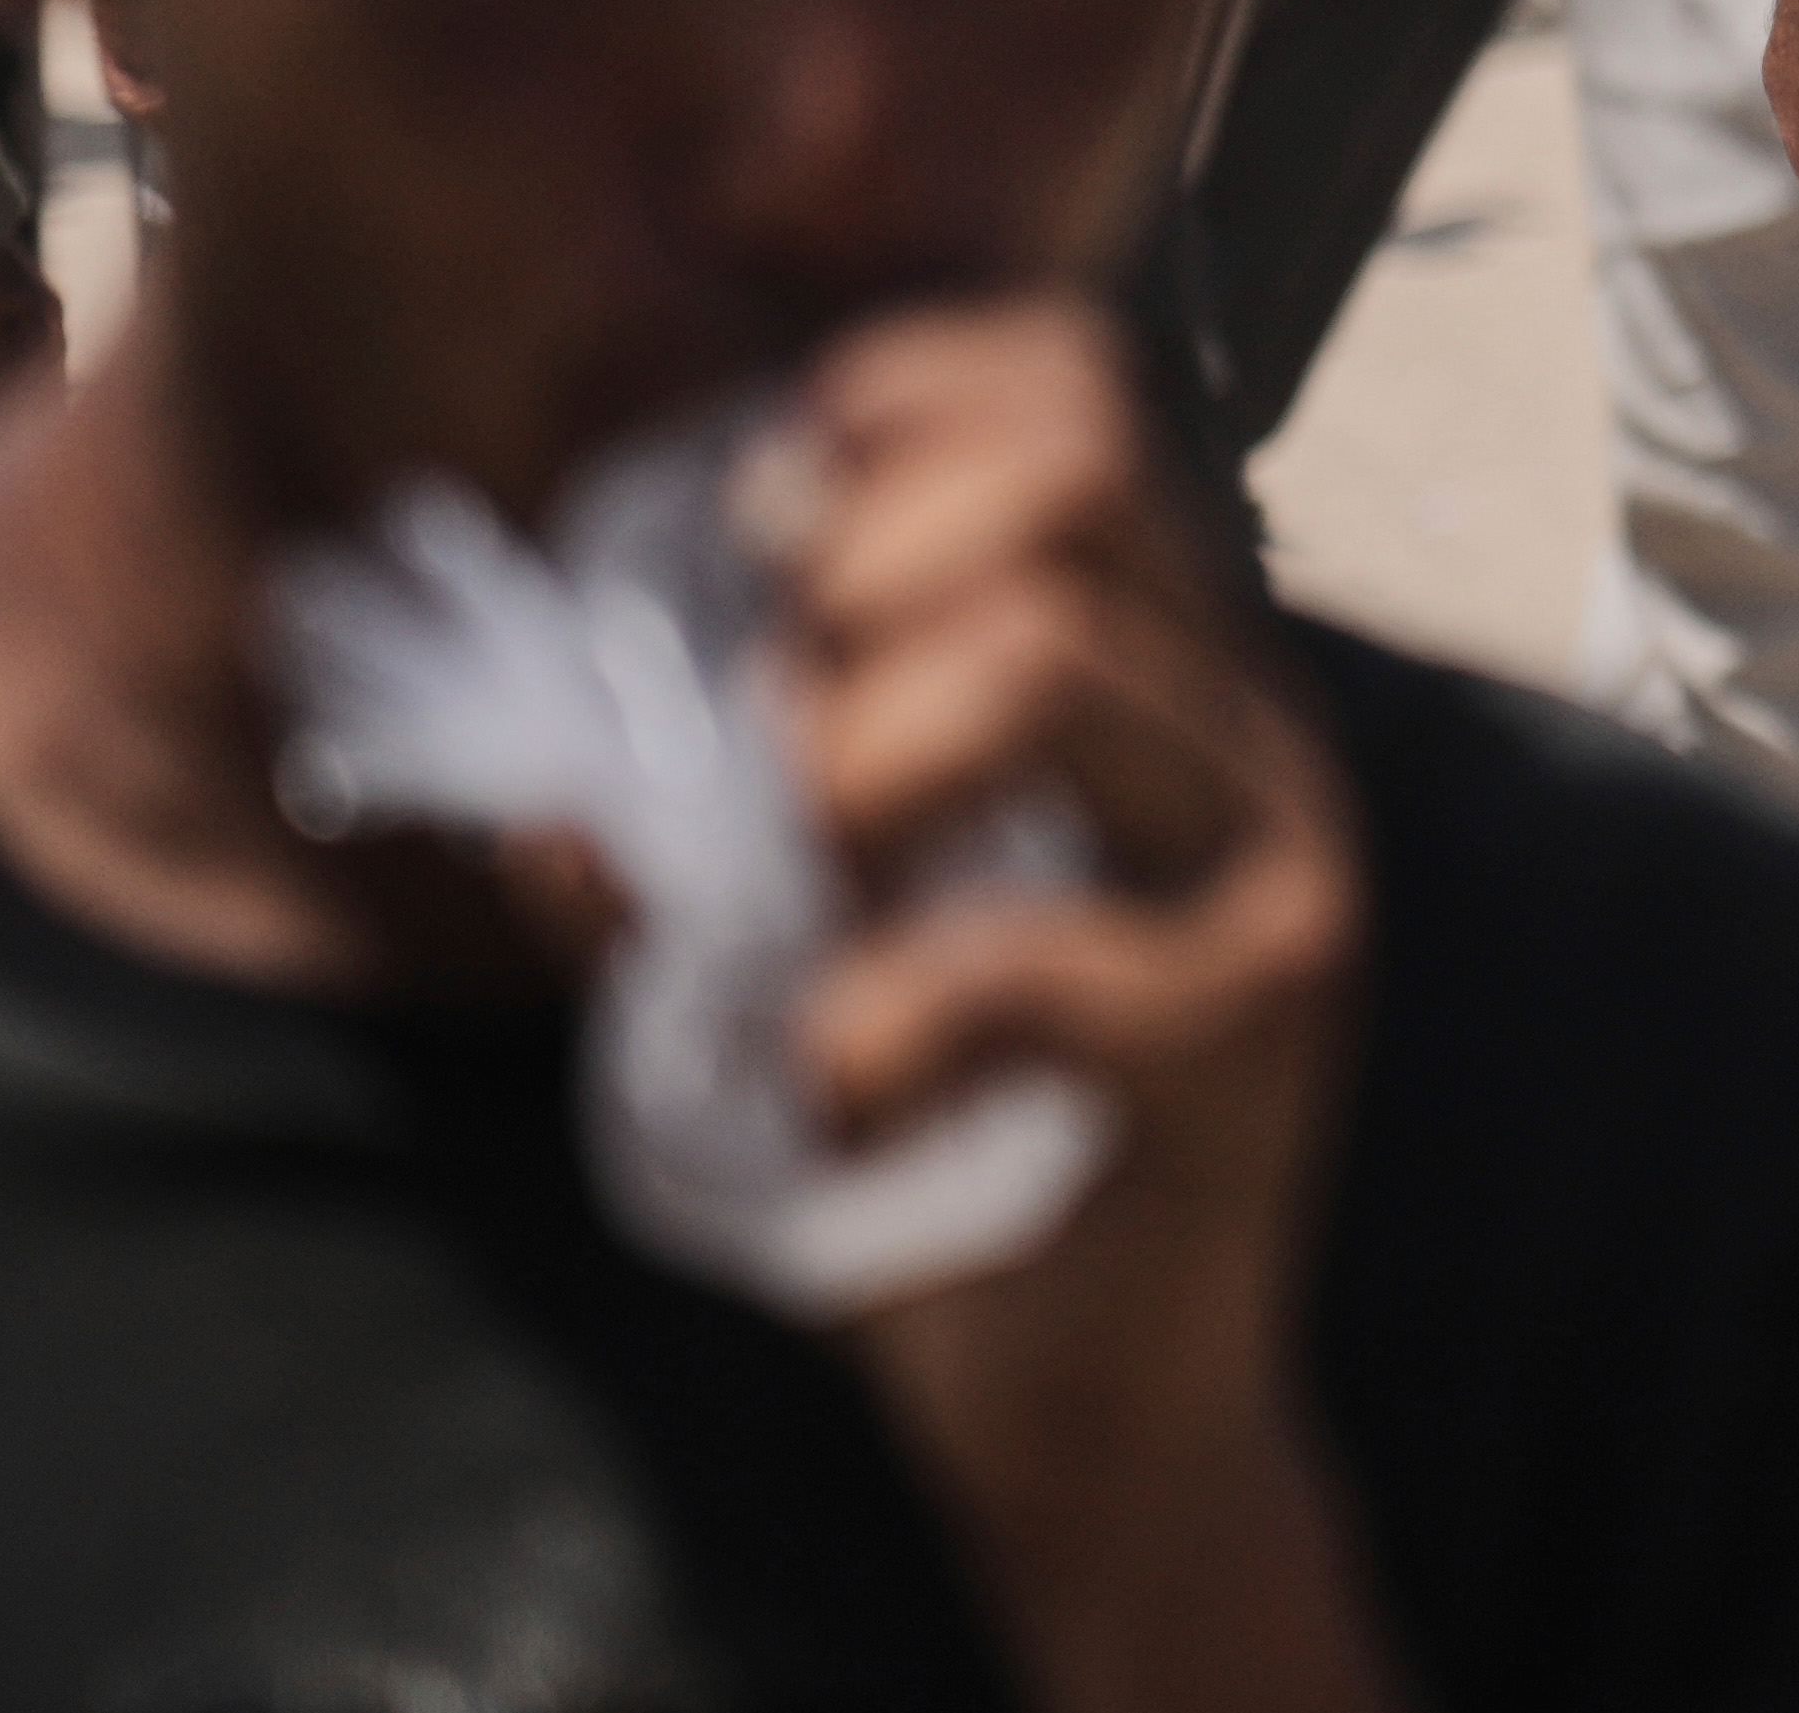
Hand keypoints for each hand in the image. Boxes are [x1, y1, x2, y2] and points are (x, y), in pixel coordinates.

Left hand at [768, 297, 1400, 1705]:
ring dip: (861, 754)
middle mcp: (1242, 724)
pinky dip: (871, 1020)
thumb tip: (532, 787)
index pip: (1080, 389)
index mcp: (1162, 664)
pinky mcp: (1247, 1023)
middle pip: (1085, 469)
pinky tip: (840, 1089)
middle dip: (870, 559)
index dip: (900, 403)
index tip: (766, 536)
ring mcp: (1266, 861)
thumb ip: (687, 846)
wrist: (1101, 1410)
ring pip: (1058, 658)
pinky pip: (1026, 955)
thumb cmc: (946, 1154)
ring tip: (816, 877)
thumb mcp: (802, 950)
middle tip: (785, 715)